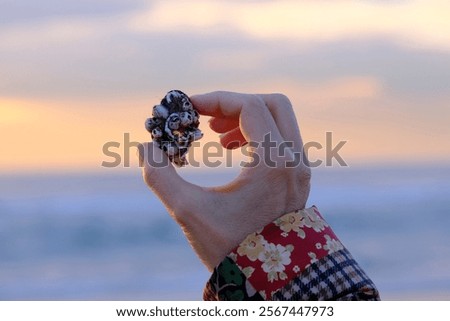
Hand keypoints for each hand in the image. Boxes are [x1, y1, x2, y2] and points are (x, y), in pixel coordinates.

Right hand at [139, 91, 310, 270]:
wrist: (266, 279)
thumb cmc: (229, 247)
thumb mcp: (187, 211)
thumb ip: (160, 175)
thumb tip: (145, 148)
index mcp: (274, 163)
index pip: (250, 106)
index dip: (216, 100)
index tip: (190, 108)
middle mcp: (294, 160)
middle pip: (272, 103)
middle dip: (235, 105)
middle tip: (207, 120)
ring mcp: (300, 168)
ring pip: (279, 120)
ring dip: (246, 119)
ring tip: (216, 137)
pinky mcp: (297, 177)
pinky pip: (281, 139)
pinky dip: (257, 134)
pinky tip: (232, 149)